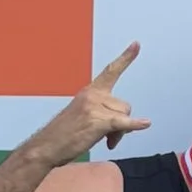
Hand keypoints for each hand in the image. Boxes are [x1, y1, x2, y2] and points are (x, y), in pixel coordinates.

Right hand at [35, 44, 149, 168]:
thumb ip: (103, 113)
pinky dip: (135, 125)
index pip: (110, 71)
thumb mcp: (84, 116)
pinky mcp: (97, 122)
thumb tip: (125, 126)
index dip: (126, 58)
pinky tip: (145, 124)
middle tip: (107, 137)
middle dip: (121, 123)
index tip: (137, 44)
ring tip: (104, 140)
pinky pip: (123, 123)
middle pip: (124, 106)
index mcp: (89, 92)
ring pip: (124, 116)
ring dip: (119, 133)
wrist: (45, 146)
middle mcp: (92, 95)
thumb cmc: (63, 135)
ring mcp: (94, 107)